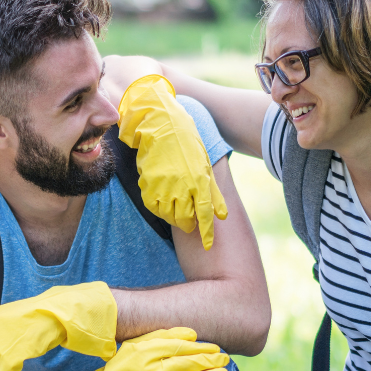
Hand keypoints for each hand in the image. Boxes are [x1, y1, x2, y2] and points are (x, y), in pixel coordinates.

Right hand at [34, 327, 229, 370]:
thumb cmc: (123, 366)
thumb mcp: (137, 345)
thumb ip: (163, 336)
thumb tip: (193, 334)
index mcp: (145, 352)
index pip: (180, 347)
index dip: (201, 347)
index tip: (215, 346)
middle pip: (188, 363)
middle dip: (211, 360)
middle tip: (225, 358)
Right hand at [117, 74, 227, 249]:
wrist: (162, 125)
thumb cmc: (187, 146)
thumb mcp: (205, 166)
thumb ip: (213, 193)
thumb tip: (222, 216)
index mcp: (200, 180)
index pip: (205, 213)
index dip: (206, 232)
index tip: (207, 245)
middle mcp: (182, 185)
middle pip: (184, 219)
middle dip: (187, 224)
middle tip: (188, 222)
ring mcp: (163, 185)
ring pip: (167, 215)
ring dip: (172, 217)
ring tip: (175, 208)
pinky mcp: (148, 183)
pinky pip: (152, 205)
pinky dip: (158, 207)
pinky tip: (162, 199)